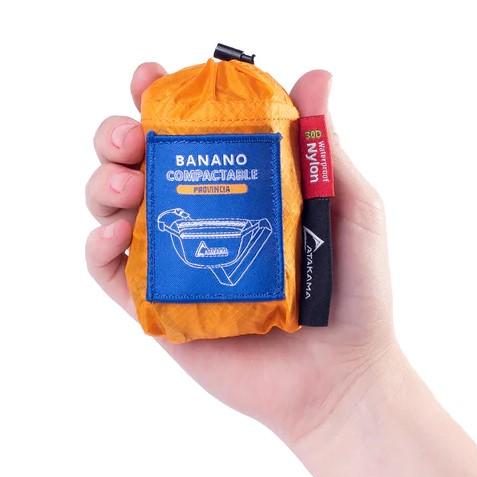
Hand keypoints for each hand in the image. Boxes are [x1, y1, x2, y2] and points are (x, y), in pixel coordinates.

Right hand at [86, 62, 398, 444]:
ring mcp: (176, 263)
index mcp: (238, 191)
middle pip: (138, 166)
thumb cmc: (354, 294)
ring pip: (113, 211)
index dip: (160, 102)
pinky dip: (98, 248)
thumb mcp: (350, 209)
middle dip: (119, 138)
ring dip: (102, 184)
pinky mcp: (160, 309)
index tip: (150, 80)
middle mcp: (201, 220)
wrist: (340, 376)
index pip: (187, 135)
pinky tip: (114, 234)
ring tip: (127, 182)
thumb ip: (324, 147)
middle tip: (132, 136)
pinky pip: (110, 274)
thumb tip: (317, 76)